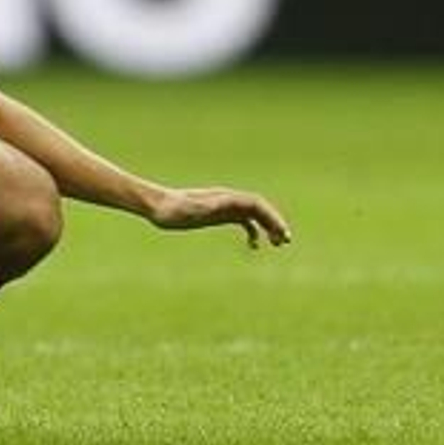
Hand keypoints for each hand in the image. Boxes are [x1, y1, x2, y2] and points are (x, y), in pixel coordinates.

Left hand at [147, 186, 291, 248]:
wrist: (157, 206)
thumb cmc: (173, 209)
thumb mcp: (191, 209)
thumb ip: (208, 205)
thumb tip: (226, 202)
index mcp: (224, 198)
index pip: (256, 204)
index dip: (271, 216)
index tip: (281, 232)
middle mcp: (227, 200)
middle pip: (259, 209)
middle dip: (274, 222)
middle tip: (286, 241)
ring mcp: (223, 208)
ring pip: (253, 215)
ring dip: (268, 227)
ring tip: (278, 244)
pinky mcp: (217, 215)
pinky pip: (242, 221)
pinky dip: (252, 232)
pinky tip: (254, 246)